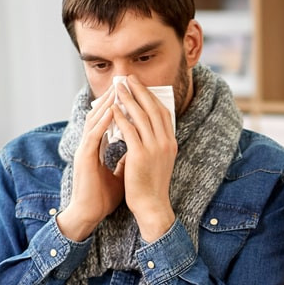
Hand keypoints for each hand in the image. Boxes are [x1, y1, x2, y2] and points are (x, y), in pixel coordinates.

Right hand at [57, 91, 124, 240]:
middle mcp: (89, 145)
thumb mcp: (120, 174)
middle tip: (123, 82)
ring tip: (117, 88)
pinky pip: (93, 134)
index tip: (131, 94)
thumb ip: (126, 161)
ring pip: (94, 120)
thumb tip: (138, 153)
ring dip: (105, 103)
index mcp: (97, 148)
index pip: (107, 121)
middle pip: (99, 115)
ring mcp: (84, 150)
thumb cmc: (102, 196)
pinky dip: (102, 121)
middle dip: (111, 98)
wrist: (89, 214)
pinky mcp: (84, 157)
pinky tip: (111, 110)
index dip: (117, 106)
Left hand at [111, 77, 177, 241]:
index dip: (152, 97)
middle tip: (129, 78)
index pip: (163, 113)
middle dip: (140, 91)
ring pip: (141, 116)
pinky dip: (121, 117)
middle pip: (153, 109)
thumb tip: (139, 132)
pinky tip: (113, 108)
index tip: (141, 86)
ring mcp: (155, 148)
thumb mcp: (156, 161)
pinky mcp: (141, 155)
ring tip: (118, 87)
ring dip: (129, 99)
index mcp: (170, 143)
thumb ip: (150, 145)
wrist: (151, 206)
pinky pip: (129, 130)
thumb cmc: (150, 186)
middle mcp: (166, 142)